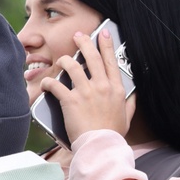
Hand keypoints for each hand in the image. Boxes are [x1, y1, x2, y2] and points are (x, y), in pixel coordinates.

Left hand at [39, 28, 136, 144]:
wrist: (100, 146)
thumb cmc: (113, 134)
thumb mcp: (127, 116)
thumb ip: (130, 102)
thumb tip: (133, 94)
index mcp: (116, 89)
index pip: (111, 61)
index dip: (106, 44)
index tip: (103, 33)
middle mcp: (102, 86)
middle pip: (92, 57)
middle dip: (84, 42)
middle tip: (78, 35)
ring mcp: (86, 92)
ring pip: (72, 66)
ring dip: (64, 60)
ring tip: (61, 60)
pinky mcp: (71, 100)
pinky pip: (56, 85)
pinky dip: (48, 83)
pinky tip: (45, 84)